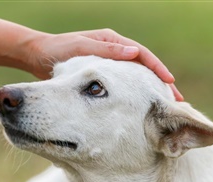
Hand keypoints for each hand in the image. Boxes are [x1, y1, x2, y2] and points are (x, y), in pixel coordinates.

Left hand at [27, 29, 182, 100]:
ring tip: (162, 108)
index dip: (157, 69)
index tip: (170, 83)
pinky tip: (139, 108)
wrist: (36, 55)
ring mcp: (107, 65)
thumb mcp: (81, 47)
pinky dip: (133, 95)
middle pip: (142, 68)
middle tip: (175, 101)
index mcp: (111, 41)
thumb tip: (134, 53)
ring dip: (148, 91)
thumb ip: (106, 51)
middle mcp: (113, 52)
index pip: (141, 54)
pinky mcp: (99, 77)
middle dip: (159, 83)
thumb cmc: (57, 50)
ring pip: (134, 79)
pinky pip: (121, 86)